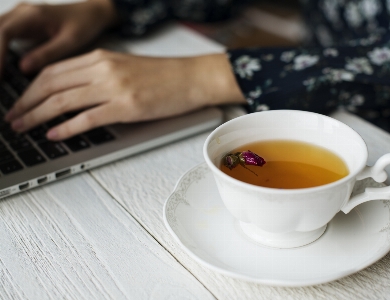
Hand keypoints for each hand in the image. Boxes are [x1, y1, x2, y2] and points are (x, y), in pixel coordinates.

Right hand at [0, 0, 117, 73]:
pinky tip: (1, 70)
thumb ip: (48, 53)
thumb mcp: (71, 41)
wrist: (91, 13)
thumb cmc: (85, 25)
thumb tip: (23, 68)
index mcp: (33, 15)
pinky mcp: (19, 24)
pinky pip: (0, 36)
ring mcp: (18, 17)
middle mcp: (21, 13)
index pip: (4, 32)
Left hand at [4, 49, 245, 139]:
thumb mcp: (125, 68)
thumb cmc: (163, 76)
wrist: (192, 78)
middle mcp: (102, 69)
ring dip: (37, 116)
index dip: (30, 88)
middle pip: (51, 84)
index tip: (20, 101)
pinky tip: (54, 135)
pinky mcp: (126, 106)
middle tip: (12, 118)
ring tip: (23, 128)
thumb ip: (98, 76)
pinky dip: (66, 128)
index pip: (53, 71)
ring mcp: (114, 87)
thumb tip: (73, 95)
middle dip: (26, 103)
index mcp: (100, 58)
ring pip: (63, 101)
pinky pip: (87, 118)